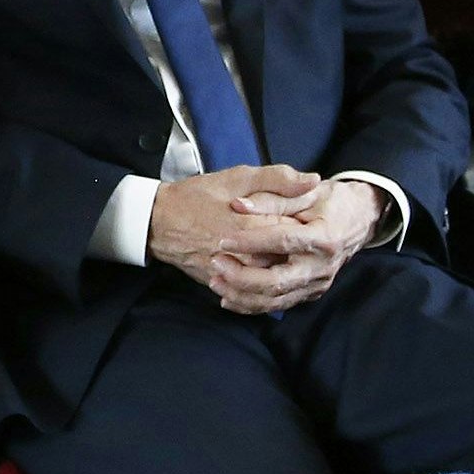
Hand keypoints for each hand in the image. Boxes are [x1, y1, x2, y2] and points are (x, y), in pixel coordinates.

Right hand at [146, 165, 316, 289]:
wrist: (160, 222)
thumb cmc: (198, 196)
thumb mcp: (238, 177)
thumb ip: (278, 178)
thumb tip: (314, 181)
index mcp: (251, 224)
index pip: (294, 233)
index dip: (308, 226)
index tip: (314, 218)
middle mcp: (243, 254)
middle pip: (287, 261)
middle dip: (299, 252)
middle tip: (307, 242)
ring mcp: (232, 273)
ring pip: (271, 282)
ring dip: (286, 272)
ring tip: (293, 260)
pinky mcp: (222, 284)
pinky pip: (250, 295)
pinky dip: (266, 290)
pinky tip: (275, 278)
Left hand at [204, 179, 383, 313]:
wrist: (356, 219)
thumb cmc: (328, 201)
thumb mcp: (304, 192)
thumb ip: (271, 197)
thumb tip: (238, 204)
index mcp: (323, 237)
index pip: (283, 241)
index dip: (251, 242)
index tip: (223, 240)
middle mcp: (321, 266)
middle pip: (278, 281)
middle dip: (242, 276)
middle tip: (216, 263)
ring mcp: (316, 283)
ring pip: (275, 299)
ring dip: (242, 294)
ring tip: (215, 281)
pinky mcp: (309, 293)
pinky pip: (278, 305)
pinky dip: (251, 304)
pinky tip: (228, 297)